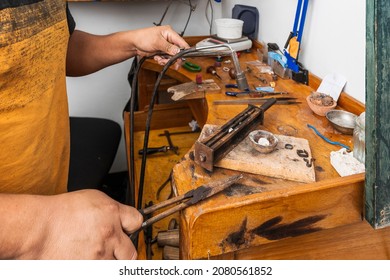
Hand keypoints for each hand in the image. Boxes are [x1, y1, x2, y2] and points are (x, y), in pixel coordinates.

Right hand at [26, 190, 142, 258]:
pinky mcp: (90, 269)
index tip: (127, 230)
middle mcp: (109, 235)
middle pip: (131, 252)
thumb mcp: (91, 199)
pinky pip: (102, 271)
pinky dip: (96, 266)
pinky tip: (85, 259)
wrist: (36, 229)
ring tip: (94, 255)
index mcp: (111, 213)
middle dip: (124, 252)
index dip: (131, 227)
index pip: (137, 222)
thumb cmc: (58, 213)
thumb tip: (121, 217)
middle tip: (113, 250)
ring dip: (108, 262)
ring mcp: (99, 255)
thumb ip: (111, 209)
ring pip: (116, 266)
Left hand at [130, 25, 189, 67]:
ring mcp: (165, 46)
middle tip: (171, 63)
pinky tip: (157, 58)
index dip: (183, 51)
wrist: (133, 44)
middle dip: (173, 58)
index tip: (182, 59)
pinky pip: (166, 58)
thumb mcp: (157, 42)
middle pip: (178, 51)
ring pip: (172, 56)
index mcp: (169, 33)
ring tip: (160, 59)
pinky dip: (163, 60)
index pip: (181, 42)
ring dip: (166, 60)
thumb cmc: (142, 38)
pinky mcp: (162, 51)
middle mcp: (169, 39)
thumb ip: (168, 47)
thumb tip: (178, 51)